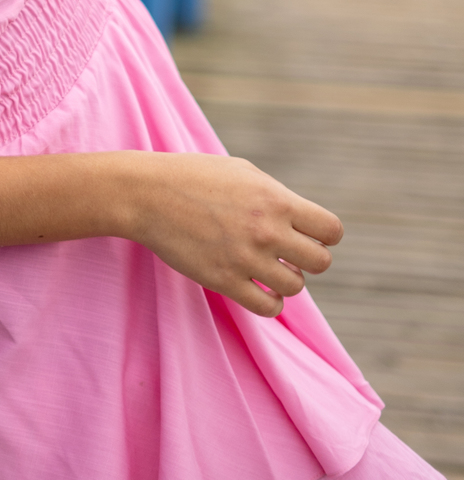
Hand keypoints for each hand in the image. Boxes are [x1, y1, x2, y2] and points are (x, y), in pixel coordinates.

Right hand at [124, 152, 341, 317]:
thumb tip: (303, 222)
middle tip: (288, 253)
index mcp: (275, 199)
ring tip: (267, 268)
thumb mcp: (243, 172)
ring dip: (286, 280)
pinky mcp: (224, 281)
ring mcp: (245, 258)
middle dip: (308, 259)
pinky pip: (268, 307)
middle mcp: (266, 230)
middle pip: (320, 262)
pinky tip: (258, 288)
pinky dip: (270, 301)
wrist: (147, 194)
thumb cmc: (194, 177)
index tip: (308, 235)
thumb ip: (278, 197)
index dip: (325, 235)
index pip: (331, 230)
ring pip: (295, 287)